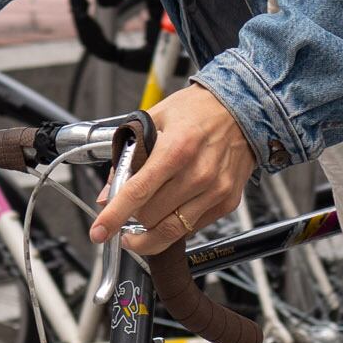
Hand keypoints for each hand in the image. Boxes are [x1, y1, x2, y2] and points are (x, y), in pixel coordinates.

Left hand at [84, 84, 254, 254]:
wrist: (243, 109)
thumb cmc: (198, 110)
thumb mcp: (154, 120)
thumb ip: (128, 158)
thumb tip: (109, 194)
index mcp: (176, 149)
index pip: (137, 193)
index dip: (113, 217)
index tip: (99, 232)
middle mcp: (198, 174)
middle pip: (150, 217)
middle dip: (131, 219)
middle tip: (126, 214)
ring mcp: (215, 191)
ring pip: (171, 231)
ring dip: (150, 233)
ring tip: (140, 226)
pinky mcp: (227, 202)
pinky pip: (192, 227)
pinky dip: (175, 225)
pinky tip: (171, 210)